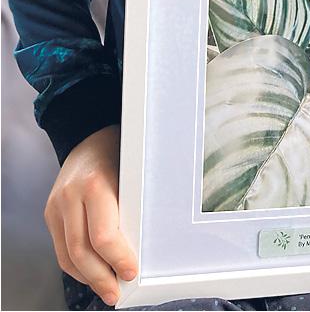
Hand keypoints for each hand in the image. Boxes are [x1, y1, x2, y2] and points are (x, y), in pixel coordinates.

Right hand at [44, 124, 136, 306]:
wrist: (88, 136)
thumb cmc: (119, 154)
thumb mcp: (130, 174)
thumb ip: (130, 207)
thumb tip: (141, 248)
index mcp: (94, 184)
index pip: (104, 235)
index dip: (118, 259)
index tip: (132, 272)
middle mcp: (70, 196)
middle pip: (82, 252)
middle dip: (101, 278)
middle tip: (117, 292)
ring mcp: (55, 205)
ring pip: (68, 255)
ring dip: (88, 278)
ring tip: (107, 290)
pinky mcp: (49, 213)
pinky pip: (61, 249)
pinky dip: (76, 267)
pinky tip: (92, 274)